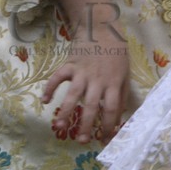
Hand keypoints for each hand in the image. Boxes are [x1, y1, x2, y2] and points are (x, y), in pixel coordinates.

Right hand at [43, 26, 129, 144]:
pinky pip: (57, 78)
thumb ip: (121, 93)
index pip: (112, 108)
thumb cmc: (117, 53)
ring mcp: (82, 72)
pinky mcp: (69, 65)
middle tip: (82, 140)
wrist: (103, 28)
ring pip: (73, 95)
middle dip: (87, 125)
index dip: (109, 125)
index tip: (105, 138)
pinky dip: (49, 88)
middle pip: (92, 106)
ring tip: (60, 127)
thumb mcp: (126, 73)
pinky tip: (45, 101)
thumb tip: (118, 114)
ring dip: (66, 112)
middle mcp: (98, 80)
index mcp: (114, 83)